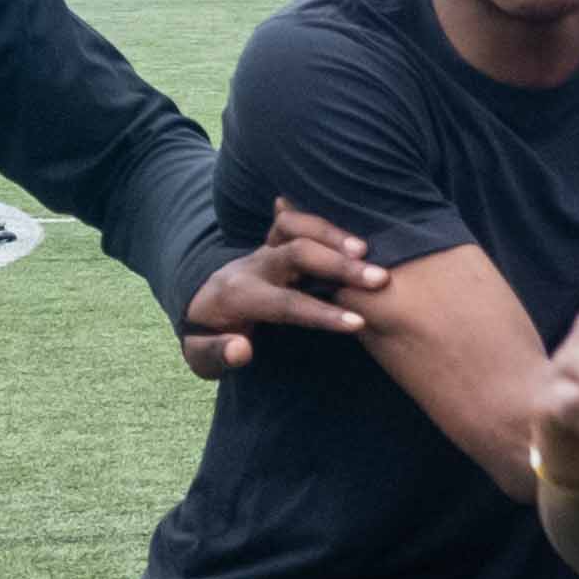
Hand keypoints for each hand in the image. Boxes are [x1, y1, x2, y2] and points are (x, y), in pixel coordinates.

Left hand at [178, 199, 381, 376]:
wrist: (198, 304)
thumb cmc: (206, 337)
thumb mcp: (199, 357)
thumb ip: (215, 354)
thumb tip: (242, 348)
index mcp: (237, 296)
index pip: (284, 302)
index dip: (321, 313)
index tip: (357, 323)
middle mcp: (252, 266)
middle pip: (296, 253)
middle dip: (339, 265)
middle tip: (381, 279)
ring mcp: (263, 250)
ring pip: (297, 228)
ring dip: (334, 235)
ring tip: (371, 251)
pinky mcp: (273, 242)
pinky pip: (297, 221)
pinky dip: (324, 222)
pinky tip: (354, 231)